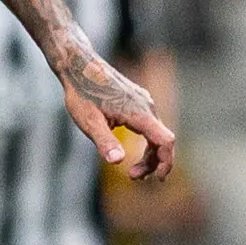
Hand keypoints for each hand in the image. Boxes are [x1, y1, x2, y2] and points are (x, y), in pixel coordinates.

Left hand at [62, 54, 175, 181]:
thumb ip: (105, 141)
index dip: (166, 162)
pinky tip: (129, 150)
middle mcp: (146, 106)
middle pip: (162, 140)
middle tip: (133, 177)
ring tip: (132, 171)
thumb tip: (117, 161)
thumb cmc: (82, 93)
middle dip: (153, 163)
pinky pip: (150, 125)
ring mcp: (143, 102)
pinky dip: (146, 142)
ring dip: (149, 154)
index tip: (159, 179)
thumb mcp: (89, 122)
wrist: (79, 65)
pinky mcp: (138, 100)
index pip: (165, 140)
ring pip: (156, 133)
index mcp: (138, 112)